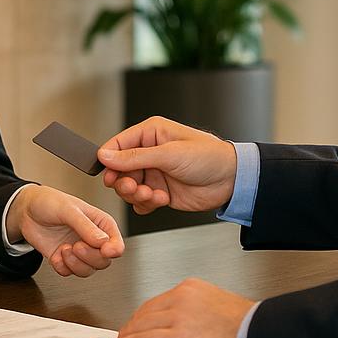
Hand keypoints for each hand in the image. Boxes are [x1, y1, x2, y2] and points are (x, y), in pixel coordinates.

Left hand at [7, 184, 124, 276]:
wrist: (26, 209)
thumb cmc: (50, 201)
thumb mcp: (68, 209)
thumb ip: (86, 226)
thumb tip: (103, 242)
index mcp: (101, 224)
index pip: (116, 244)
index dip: (113, 250)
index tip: (104, 251)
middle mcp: (92, 239)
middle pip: (103, 261)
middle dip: (89, 257)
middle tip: (76, 246)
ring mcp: (78, 251)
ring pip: (88, 270)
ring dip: (75, 264)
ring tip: (64, 249)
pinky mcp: (64, 259)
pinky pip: (69, 273)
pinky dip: (62, 267)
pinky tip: (56, 255)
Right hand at [97, 116, 237, 214]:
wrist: (231, 180)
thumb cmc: (208, 156)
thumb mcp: (169, 154)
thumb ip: (135, 157)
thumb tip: (106, 155)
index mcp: (150, 134)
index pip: (117, 144)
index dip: (109, 160)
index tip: (107, 174)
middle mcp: (149, 153)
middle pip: (120, 169)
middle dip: (124, 182)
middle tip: (134, 187)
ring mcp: (154, 173)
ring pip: (128, 187)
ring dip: (137, 194)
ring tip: (152, 195)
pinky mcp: (160, 191)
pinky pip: (140, 201)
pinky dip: (146, 204)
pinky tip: (161, 199)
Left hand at [111, 278, 252, 337]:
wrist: (261, 333)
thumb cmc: (247, 324)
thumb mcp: (218, 304)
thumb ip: (197, 308)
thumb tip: (186, 323)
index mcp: (191, 287)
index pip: (158, 300)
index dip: (143, 314)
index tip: (136, 322)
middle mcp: (182, 296)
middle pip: (146, 311)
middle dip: (132, 324)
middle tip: (124, 334)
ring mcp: (179, 316)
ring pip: (142, 325)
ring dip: (127, 335)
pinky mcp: (179, 336)